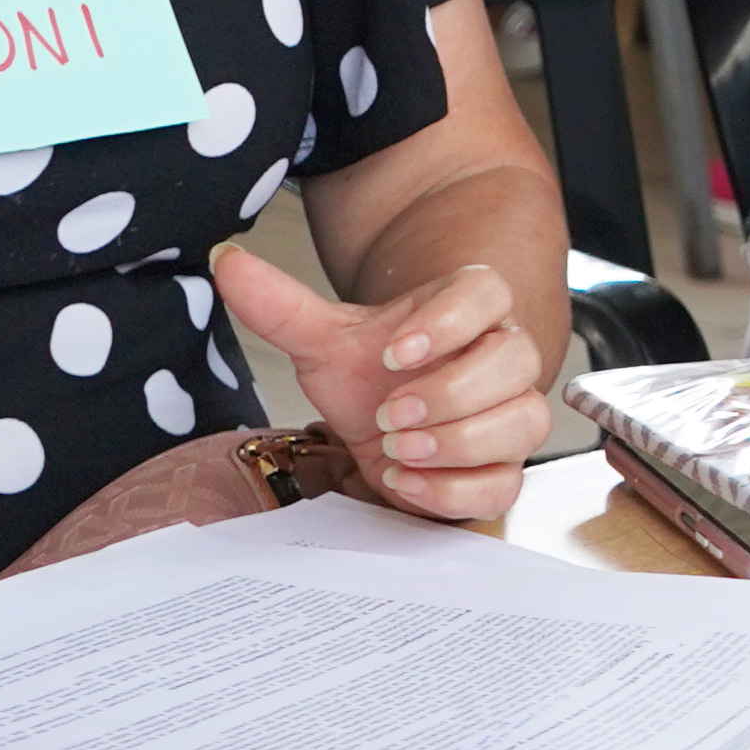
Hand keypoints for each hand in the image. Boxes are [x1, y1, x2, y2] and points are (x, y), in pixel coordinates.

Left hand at [219, 242, 552, 519]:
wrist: (382, 429)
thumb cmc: (370, 378)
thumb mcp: (322, 342)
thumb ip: (280, 305)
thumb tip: (227, 261)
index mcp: (466, 311)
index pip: (486, 295)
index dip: (448, 323)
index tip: (394, 351)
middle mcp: (500, 358)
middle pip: (515, 361)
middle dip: (451, 393)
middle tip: (390, 413)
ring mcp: (509, 414)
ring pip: (522, 422)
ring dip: (458, 441)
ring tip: (396, 449)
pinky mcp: (503, 469)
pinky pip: (507, 481)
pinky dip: (456, 488)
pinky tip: (407, 479)